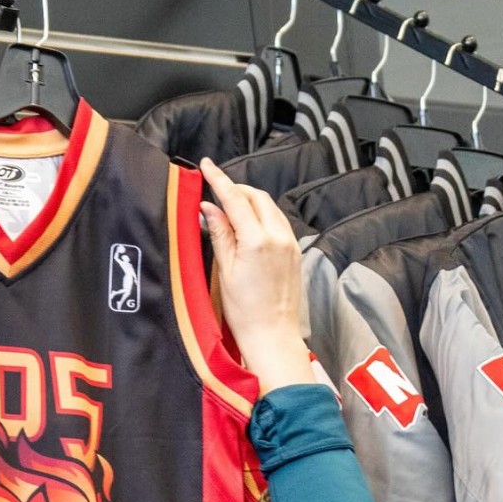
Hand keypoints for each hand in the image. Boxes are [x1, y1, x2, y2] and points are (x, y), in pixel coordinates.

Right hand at [199, 158, 313, 393]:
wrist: (272, 335)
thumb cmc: (245, 311)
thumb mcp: (225, 271)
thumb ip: (220, 234)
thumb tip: (210, 207)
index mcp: (256, 240)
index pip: (235, 198)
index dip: (219, 179)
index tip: (207, 165)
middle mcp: (277, 235)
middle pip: (256, 196)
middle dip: (236, 188)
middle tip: (217, 190)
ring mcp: (290, 242)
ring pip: (269, 207)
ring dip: (250, 200)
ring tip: (231, 207)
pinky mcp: (295, 251)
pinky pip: (278, 221)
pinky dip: (262, 215)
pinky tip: (250, 224)